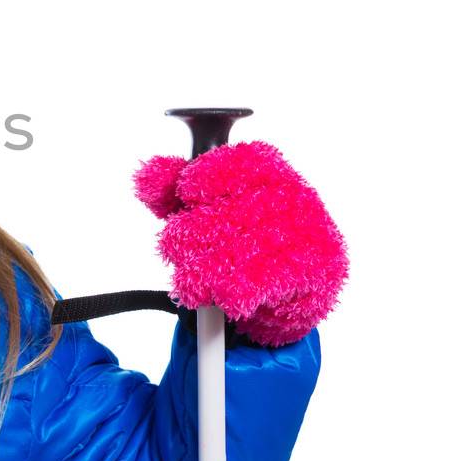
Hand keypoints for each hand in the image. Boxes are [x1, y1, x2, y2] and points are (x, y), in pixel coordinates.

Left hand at [133, 141, 346, 346]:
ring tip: (190, 284)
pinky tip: (222, 298)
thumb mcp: (203, 210)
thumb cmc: (244, 243)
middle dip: (192, 233)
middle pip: (234, 208)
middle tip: (177, 249)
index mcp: (273, 174)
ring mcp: (310, 234)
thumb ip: (172, 190)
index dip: (210, 175)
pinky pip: (265, 281)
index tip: (187, 193)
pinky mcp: (316, 272)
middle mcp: (297, 198)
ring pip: (244, 248)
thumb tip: (145, 176)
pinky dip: (235, 292)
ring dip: (205, 270)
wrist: (291, 296)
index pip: (244, 162)